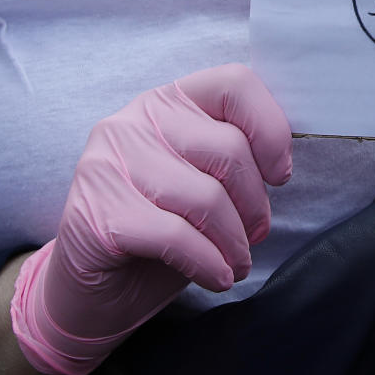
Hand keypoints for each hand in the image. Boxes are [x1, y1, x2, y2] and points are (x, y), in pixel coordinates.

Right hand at [11, 64, 291, 374]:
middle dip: (255, 203)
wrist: (94, 290)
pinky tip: (218, 277)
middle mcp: (134, 121)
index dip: (270, 129)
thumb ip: (236, 159)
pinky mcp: (97, 213)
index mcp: (169, 101)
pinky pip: (177, 236)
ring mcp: (109, 164)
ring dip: (234, 242)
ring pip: (206, 197)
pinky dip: (210, 263)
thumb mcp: (205, 181)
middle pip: (228, 148)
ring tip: (236, 263)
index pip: (235, 84)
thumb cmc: (163, 229)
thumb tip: (281, 168)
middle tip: (255, 235)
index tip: (279, 174)